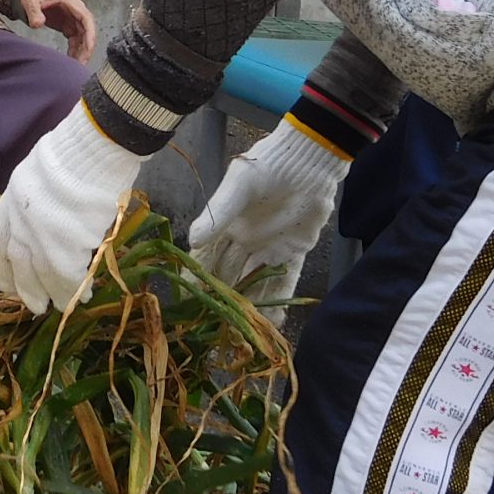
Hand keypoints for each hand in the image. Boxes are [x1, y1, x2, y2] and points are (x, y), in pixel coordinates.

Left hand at [0, 104, 143, 312]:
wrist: (98, 145)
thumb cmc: (79, 154)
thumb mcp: (42, 174)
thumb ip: (37, 202)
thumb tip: (47, 227)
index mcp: (12, 198)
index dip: (1, 264)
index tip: (4, 283)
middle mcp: (20, 219)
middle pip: (17, 261)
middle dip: (24, 287)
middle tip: (34, 305)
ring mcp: (41, 234)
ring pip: (41, 275)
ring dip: (51, 293)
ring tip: (60, 305)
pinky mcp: (67, 246)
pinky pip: (69, 277)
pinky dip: (75, 288)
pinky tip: (84, 294)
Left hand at [19, 0, 97, 61]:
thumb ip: (33, 10)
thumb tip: (37, 24)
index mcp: (70, 1)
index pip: (86, 18)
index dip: (90, 33)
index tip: (89, 47)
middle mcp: (76, 10)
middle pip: (88, 30)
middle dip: (87, 47)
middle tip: (82, 63)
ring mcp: (73, 18)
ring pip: (83, 37)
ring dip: (81, 51)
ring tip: (76, 66)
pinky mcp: (69, 26)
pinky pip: (75, 40)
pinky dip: (74, 50)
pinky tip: (70, 61)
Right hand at [190, 118, 349, 314]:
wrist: (306, 160)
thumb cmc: (266, 165)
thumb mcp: (239, 184)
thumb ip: (219, 212)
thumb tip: (192, 239)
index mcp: (226, 225)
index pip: (206, 256)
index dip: (196, 277)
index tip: (187, 300)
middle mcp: (246, 241)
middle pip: (230, 273)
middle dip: (221, 298)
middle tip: (213, 325)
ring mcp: (271, 247)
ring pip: (256, 281)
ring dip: (250, 304)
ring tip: (243, 332)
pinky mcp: (295, 250)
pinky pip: (287, 278)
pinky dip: (281, 297)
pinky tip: (275, 320)